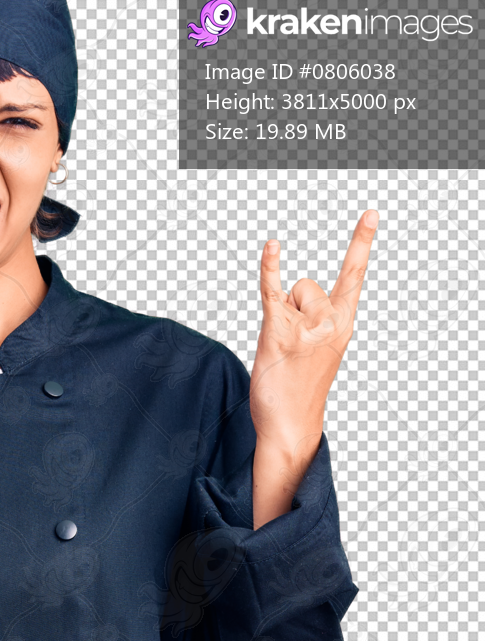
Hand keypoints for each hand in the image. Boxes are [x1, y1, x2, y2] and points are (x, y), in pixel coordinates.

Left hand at [250, 209, 378, 526]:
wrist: (290, 427)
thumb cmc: (300, 390)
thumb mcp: (318, 350)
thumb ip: (313, 318)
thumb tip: (292, 293)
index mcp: (342, 326)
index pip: (354, 277)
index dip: (361, 243)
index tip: (370, 214)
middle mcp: (329, 323)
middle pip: (307, 284)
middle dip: (294, 303)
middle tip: (292, 344)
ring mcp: (306, 328)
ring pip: (290, 293)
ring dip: (280, 313)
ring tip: (281, 348)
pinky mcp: (279, 333)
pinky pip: (272, 291)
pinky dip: (270, 267)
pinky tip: (271, 247)